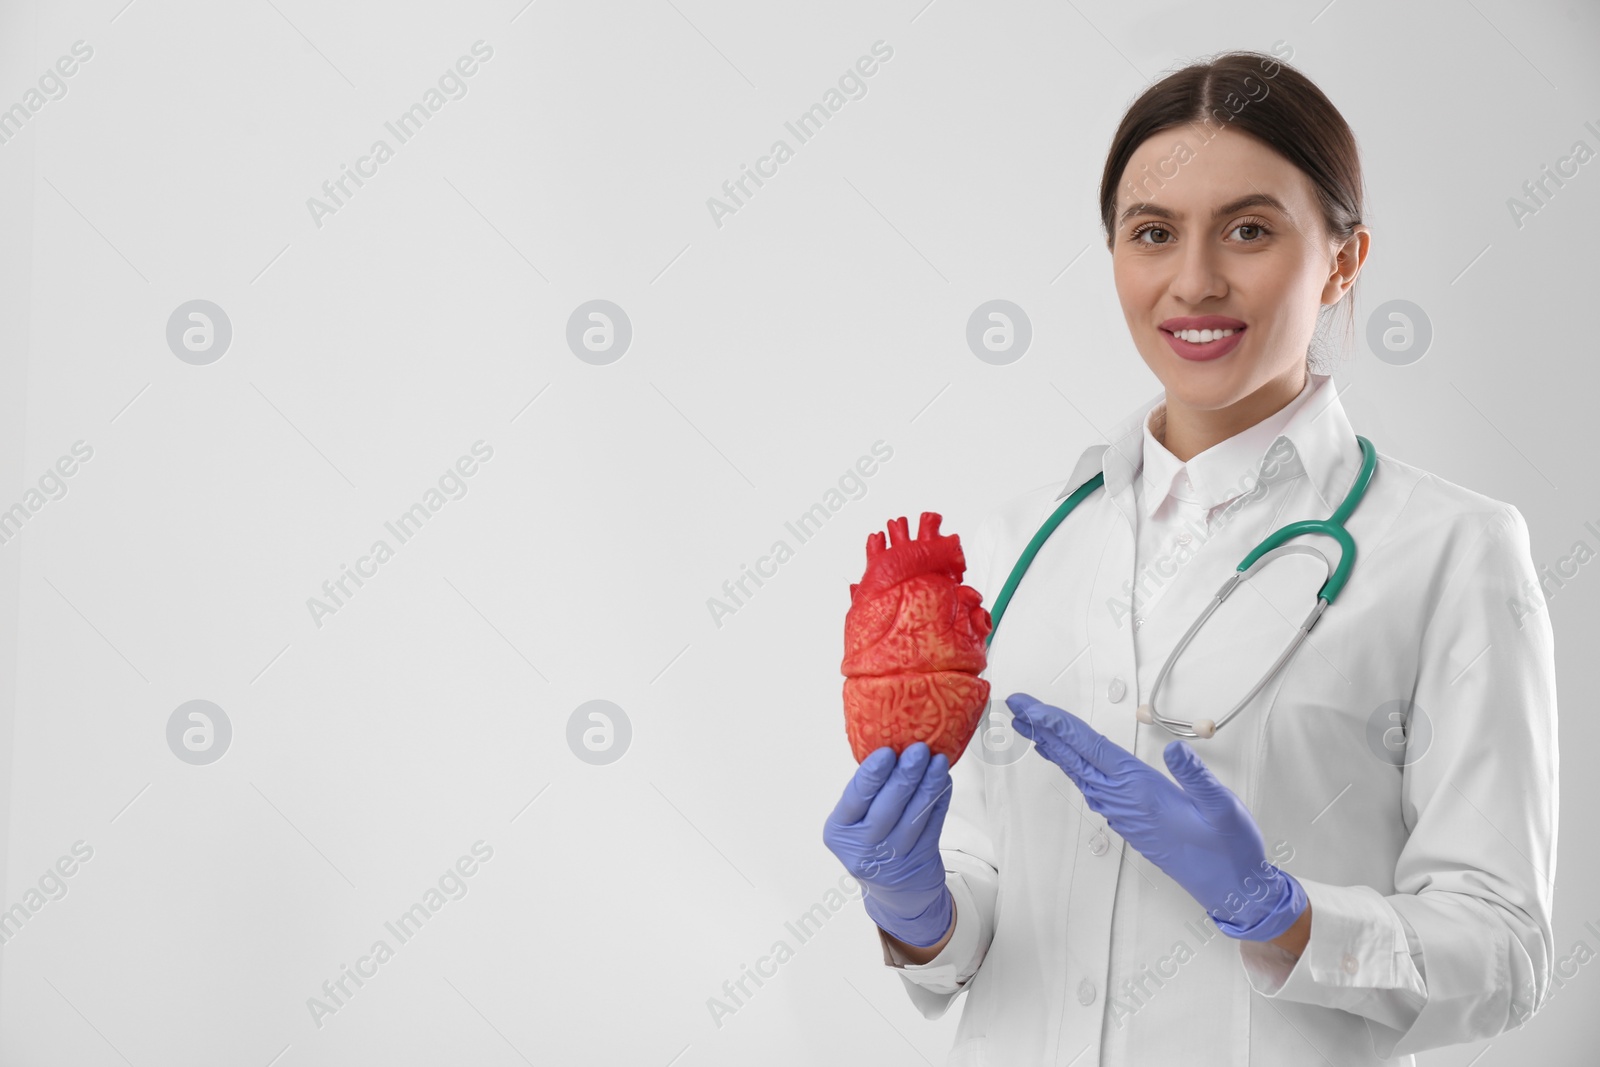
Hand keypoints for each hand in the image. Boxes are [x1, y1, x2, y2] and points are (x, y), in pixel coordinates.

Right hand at [822, 742, 953, 947]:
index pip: (855, 798)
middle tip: (919, 749)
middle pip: (887, 806)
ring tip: (938, 761)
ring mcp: (891, 859)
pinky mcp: (919, 863)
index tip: (887, 751)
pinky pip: (933, 826)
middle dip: (905, 775)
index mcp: (839, 831)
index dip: (872, 774)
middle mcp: (861, 848)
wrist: (895, 893)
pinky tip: (943, 782)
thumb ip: (868, 793)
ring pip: (914, 816)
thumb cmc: (872, 842)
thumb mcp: (856, 822)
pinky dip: (940, 801)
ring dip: (928, 785)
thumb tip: (893, 745)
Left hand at [1007, 692, 1306, 940]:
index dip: (1057, 724)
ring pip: (1079, 772)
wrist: (1229, 889)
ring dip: (1055, 747)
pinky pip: (1091, 787)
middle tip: (1017, 706)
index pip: (1089, 747)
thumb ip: (1196, 777)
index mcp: (1140, 789)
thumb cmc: (1228, 848)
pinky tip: (1069, 761)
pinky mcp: (1130, 821)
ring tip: (1033, 727)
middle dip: (1044, 728)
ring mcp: (1123, 811)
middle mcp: (1124, 799)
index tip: (1030, 707)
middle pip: (1074, 756)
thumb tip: (1173, 749)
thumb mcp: (1221, 808)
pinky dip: (1074, 767)